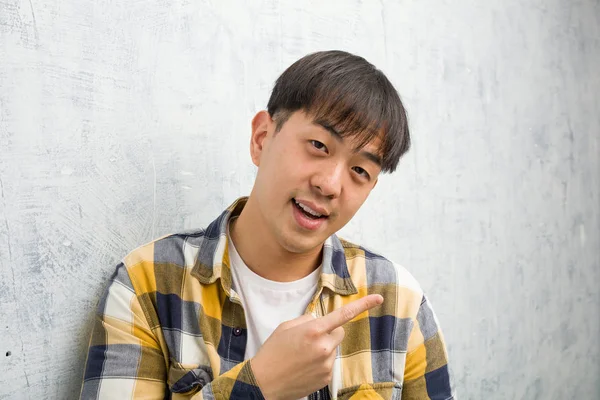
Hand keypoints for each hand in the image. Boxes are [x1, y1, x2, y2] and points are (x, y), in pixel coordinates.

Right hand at [250, 294, 383, 399]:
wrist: (264, 382)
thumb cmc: (272, 352)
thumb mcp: (286, 327)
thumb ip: (307, 320)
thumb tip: (319, 320)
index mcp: (313, 330)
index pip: (343, 315)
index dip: (363, 305)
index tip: (378, 299)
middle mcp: (324, 347)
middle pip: (339, 332)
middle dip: (329, 332)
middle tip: (310, 339)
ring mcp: (326, 364)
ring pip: (333, 348)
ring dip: (323, 348)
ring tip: (302, 356)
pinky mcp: (326, 378)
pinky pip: (329, 363)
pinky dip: (320, 362)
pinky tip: (304, 366)